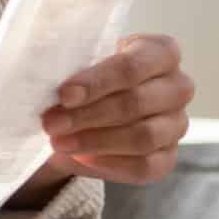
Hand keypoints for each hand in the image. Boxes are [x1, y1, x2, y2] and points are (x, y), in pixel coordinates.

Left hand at [38, 32, 195, 183]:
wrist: (87, 110)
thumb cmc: (85, 77)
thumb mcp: (78, 62)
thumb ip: (69, 65)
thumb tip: (41, 80)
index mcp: (160, 51)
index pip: (135, 64)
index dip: (99, 81)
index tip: (64, 94)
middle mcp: (178, 86)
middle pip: (137, 102)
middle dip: (89, 114)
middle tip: (51, 122)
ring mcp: (177, 124)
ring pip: (143, 136)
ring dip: (95, 141)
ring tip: (59, 141)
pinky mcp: (168, 157)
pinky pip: (144, 166)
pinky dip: (109, 164)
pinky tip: (80, 158)